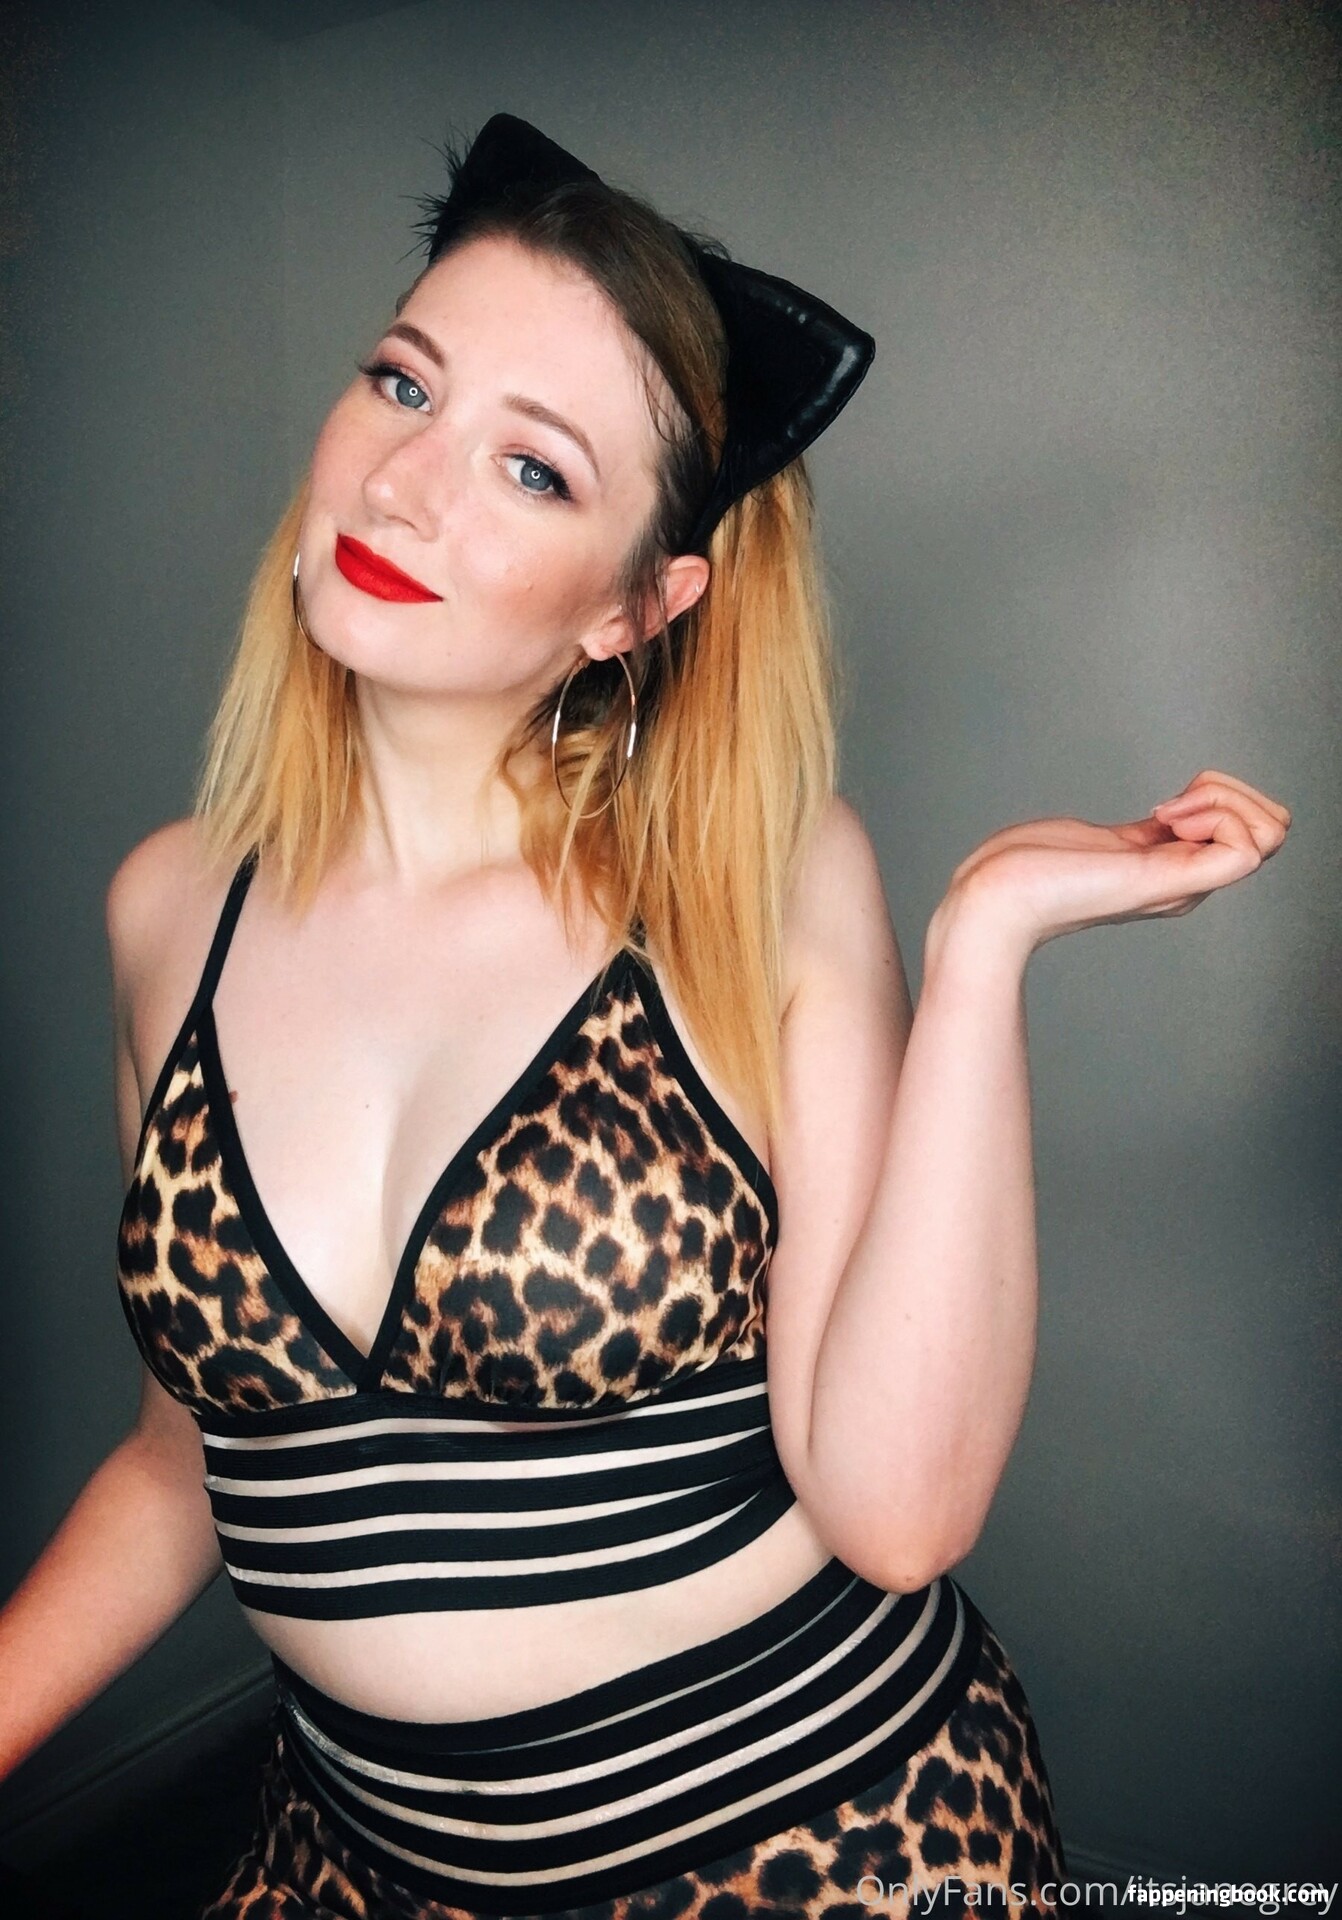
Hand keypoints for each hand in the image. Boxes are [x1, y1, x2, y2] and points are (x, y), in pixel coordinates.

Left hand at [934, 768, 1291, 958]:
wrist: (994, 897)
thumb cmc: (1030, 868)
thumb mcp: (1107, 840)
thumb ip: (1147, 834)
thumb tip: (1173, 813)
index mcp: (1176, 871)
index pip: (1252, 831)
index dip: (1221, 796)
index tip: (1165, 800)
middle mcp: (1190, 883)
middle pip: (1273, 828)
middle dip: (1234, 791)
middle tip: (1170, 802)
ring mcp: (1183, 884)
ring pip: (1271, 831)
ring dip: (1226, 798)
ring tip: (1166, 809)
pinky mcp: (1169, 881)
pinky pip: (1248, 846)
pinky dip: (1219, 813)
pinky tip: (1165, 816)